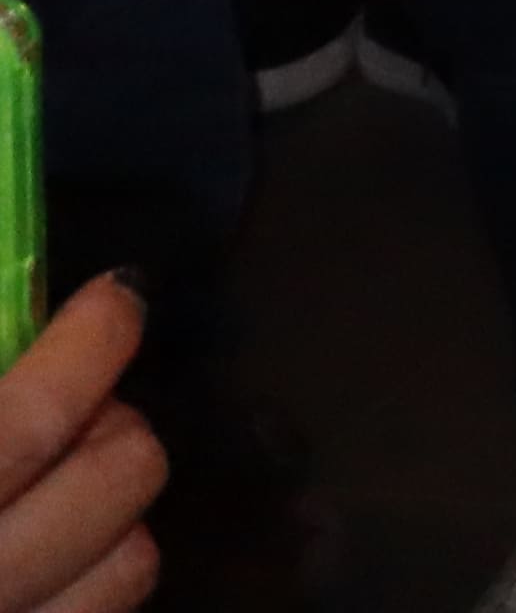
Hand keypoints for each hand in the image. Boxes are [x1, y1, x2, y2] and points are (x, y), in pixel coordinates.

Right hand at [0, 275, 164, 612]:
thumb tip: (20, 335)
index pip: (39, 418)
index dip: (93, 341)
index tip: (115, 298)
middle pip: (121, 472)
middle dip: (112, 421)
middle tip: (73, 409)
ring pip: (138, 555)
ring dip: (115, 507)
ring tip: (58, 489)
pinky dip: (100, 573)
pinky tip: (54, 557)